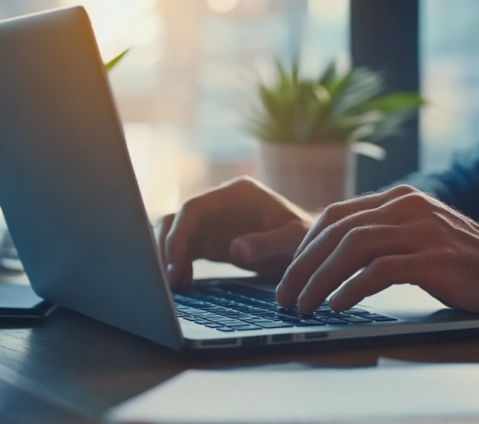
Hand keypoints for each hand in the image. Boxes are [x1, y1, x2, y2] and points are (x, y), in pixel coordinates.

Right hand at [156, 177, 313, 286]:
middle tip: (170, 279)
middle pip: (178, 218)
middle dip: (168, 246)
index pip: (195, 207)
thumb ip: (268, 243)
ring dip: (169, 256)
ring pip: (175, 231)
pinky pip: (183, 247)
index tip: (176, 261)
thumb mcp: (293, 240)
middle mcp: (220, 202)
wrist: (310, 248)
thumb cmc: (304, 239)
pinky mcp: (210, 239)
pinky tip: (183, 283)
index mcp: (237, 193)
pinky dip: (178, 263)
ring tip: (177, 284)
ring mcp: (213, 220)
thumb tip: (234, 250)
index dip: (180, 233)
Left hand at [276, 185, 478, 330]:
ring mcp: (422, 230)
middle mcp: (408, 207)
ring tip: (303, 305)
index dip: (306, 244)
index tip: (290, 272)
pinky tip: (337, 306)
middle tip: (285, 294)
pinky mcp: (434, 258)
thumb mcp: (423, 237)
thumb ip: (387, 236)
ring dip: (319, 278)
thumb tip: (341, 257)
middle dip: (303, 264)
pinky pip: (380, 271)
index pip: (337, 215)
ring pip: (352, 247)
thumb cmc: (470, 262)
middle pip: (337, 230)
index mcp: (400, 199)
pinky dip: (351, 288)